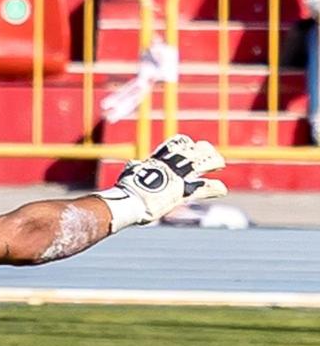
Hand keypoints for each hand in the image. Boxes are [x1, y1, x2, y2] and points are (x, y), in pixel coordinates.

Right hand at [98, 135, 226, 228]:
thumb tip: (134, 163)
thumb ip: (136, 168)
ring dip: (213, 161)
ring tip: (221, 163)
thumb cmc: (125, 192)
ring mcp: (177, 178)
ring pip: (201, 163)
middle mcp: (169, 166)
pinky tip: (222, 189)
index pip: (173, 144)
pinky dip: (214, 188)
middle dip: (202, 149)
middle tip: (209, 149)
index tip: (190, 144)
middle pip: (190, 151)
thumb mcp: (130, 174)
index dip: (184, 143)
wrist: (128, 203)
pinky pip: (203, 188)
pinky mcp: (183, 192)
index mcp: (156, 161)